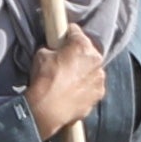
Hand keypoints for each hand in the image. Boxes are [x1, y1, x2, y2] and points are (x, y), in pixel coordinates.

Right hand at [22, 25, 109, 141]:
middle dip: (78, 53)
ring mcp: (99, 79)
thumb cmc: (44, 80)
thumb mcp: (41, 54)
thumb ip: (52, 48)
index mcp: (82, 46)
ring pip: (92, 69)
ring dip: (84, 70)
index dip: (66, 34)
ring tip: (69, 79)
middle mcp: (96, 60)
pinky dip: (86, 86)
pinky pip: (93, 85)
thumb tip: (54, 51)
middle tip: (65, 61)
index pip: (75, 32)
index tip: (62, 38)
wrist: (47, 109)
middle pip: (87, 51)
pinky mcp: (98, 94)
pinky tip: (73, 91)